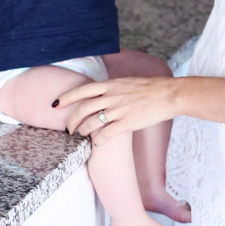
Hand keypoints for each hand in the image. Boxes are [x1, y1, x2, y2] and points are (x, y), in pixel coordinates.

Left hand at [58, 76, 176, 142]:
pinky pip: (106, 135)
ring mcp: (119, 110)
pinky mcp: (127, 123)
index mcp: (111, 84)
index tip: (55, 104)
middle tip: (68, 128)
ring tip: (82, 135)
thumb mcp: (127, 82)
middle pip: (82, 109)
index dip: (66, 98)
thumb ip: (113, 87)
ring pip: (91, 123)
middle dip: (71, 121)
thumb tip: (102, 92)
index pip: (82, 90)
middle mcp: (112, 96)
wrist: (169, 94)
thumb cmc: (151, 88)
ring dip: (83, 131)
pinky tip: (97, 143)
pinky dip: (98, 141)